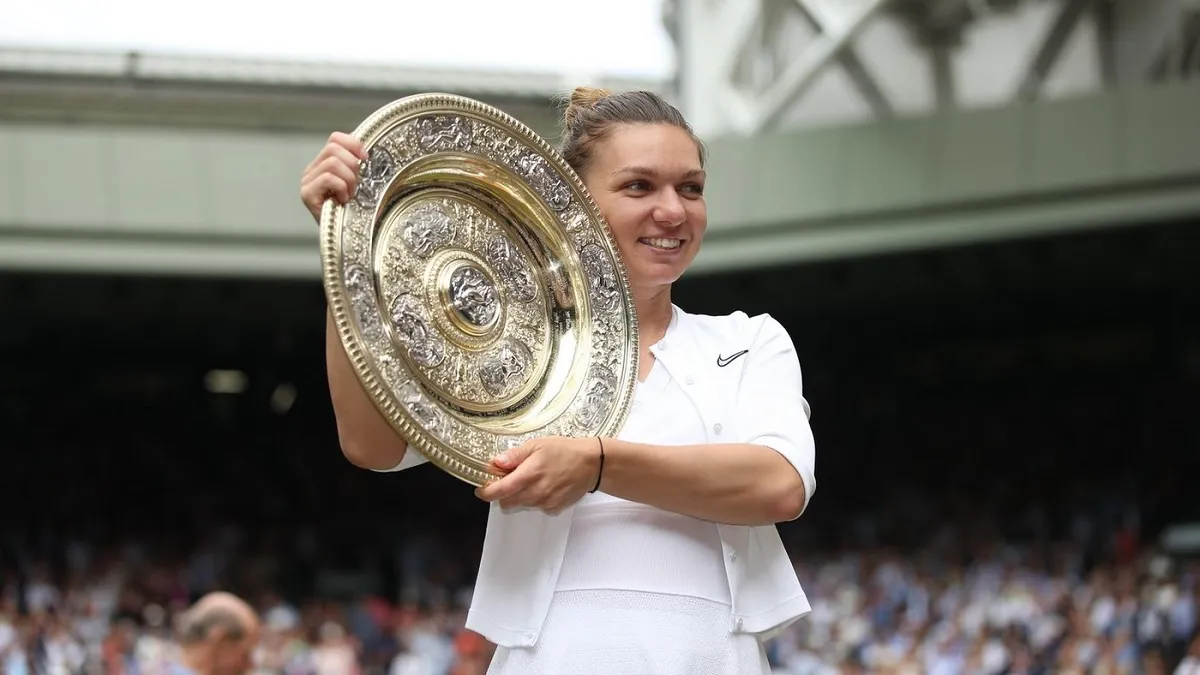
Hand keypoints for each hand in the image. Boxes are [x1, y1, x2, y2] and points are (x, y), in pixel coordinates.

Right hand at [300, 132, 366, 222]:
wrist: (345, 239)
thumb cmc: (354, 212)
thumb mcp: (359, 184)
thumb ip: (357, 165)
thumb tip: (365, 149)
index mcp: (324, 163)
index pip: (335, 138)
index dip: (353, 144)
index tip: (366, 159)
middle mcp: (312, 170)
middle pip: (334, 148)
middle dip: (352, 165)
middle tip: (357, 185)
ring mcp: (307, 182)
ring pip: (332, 163)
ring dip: (349, 179)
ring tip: (350, 195)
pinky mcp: (307, 194)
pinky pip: (328, 178)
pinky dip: (342, 188)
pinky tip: (344, 200)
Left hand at [474, 436, 601, 514]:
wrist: (591, 464)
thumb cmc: (564, 451)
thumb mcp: (537, 445)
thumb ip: (515, 456)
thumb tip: (495, 462)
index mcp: (529, 475)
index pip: (500, 491)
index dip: (486, 492)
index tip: (481, 490)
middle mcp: (536, 492)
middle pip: (507, 503)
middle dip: (503, 494)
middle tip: (509, 480)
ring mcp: (545, 503)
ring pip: (522, 505)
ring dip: (519, 496)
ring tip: (531, 480)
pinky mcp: (554, 508)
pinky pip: (537, 508)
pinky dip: (535, 499)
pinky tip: (545, 486)